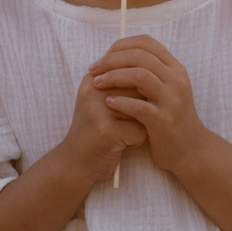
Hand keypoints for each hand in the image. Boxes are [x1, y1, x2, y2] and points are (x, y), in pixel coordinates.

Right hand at [61, 52, 149, 184]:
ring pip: (143, 110)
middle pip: (140, 91)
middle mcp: (93, 90)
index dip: (138, 96)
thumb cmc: (98, 130)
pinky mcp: (106, 131)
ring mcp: (98, 110)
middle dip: (141, 110)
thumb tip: (155, 67)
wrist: (76, 163)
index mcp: (93, 79)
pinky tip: (122, 144)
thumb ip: (124, 84)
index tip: (124, 109)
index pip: (134, 74)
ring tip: (121, 132)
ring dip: (140, 124)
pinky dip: (137, 141)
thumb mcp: (105, 101)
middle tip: (123, 123)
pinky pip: (141, 131)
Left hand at [89, 36, 217, 180]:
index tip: (104, 56)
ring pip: (140, 76)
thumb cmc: (170, 117)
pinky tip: (108, 103)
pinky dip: (120, 102)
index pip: (146, 42)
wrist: (190, 149)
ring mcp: (172, 101)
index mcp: (175, 69)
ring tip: (97, 84)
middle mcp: (177, 81)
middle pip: (140, 56)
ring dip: (113, 77)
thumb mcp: (166, 89)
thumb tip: (116, 55)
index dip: (121, 45)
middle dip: (111, 60)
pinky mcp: (164, 121)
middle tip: (93, 69)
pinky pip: (139, 106)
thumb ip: (149, 72)